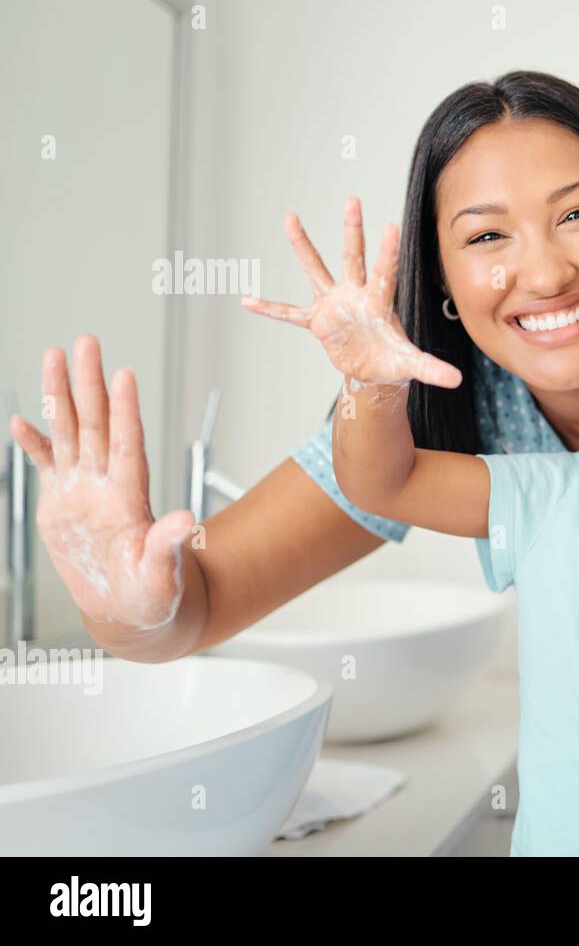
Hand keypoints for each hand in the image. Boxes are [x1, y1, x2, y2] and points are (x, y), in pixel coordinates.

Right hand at [7, 337, 194, 630]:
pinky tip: (19, 419)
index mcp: (130, 498)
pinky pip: (45, 466)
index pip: (126, 443)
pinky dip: (33, 444)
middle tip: (86, 340)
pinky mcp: (61, 504)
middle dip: (89, 382)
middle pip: (96, 423)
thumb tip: (187, 520)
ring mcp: (82, 490)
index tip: (124, 374)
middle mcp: (106, 484)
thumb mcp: (162, 575)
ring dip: (60, 396)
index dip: (124, 410)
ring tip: (53, 356)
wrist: (130, 609)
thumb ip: (168, 546)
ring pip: (69, 432)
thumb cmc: (153, 596)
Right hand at [243, 197, 461, 388]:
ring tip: (290, 217)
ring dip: (303, 246)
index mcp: (380, 303)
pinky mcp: (319, 322)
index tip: (391, 225)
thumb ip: (432, 369)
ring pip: (317, 270)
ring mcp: (335, 305)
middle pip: (354, 257)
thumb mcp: (412, 365)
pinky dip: (271, 310)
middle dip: (353, 230)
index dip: (388, 252)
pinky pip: (290, 314)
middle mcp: (357, 296)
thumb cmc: (394, 362)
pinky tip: (249, 301)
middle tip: (353, 198)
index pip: (385, 273)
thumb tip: (457, 381)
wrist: (374, 371)